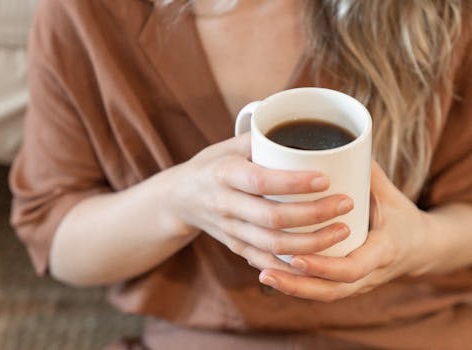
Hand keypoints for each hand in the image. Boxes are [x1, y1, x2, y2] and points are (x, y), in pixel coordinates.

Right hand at [169, 133, 353, 273]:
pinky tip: (320, 259)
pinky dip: (293, 266)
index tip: (326, 178)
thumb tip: (301, 126)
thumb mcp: (228, 145)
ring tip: (342, 230)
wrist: (180, 198)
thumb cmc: (212, 165)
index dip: (294, 183)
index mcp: (223, 174)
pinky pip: (265, 261)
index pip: (260, 181)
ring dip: (311, 243)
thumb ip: (261, 139)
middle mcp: (225, 205)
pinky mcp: (235, 247)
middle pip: (272, 218)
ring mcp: (230, 230)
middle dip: (314, 214)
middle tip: (346, 204)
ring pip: (273, 245)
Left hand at [258, 161, 431, 301]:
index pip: (353, 268)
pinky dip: (298, 286)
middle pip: (332, 291)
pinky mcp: (348, 285)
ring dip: (292, 288)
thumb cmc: (400, 215)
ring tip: (263, 275)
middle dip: (298, 285)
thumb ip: (364, 172)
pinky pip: (322, 291)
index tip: (296, 256)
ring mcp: (359, 284)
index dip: (323, 266)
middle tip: (267, 272)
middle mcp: (370, 274)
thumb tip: (337, 141)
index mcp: (383, 251)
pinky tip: (271, 273)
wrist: (420, 247)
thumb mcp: (388, 193)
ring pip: (324, 295)